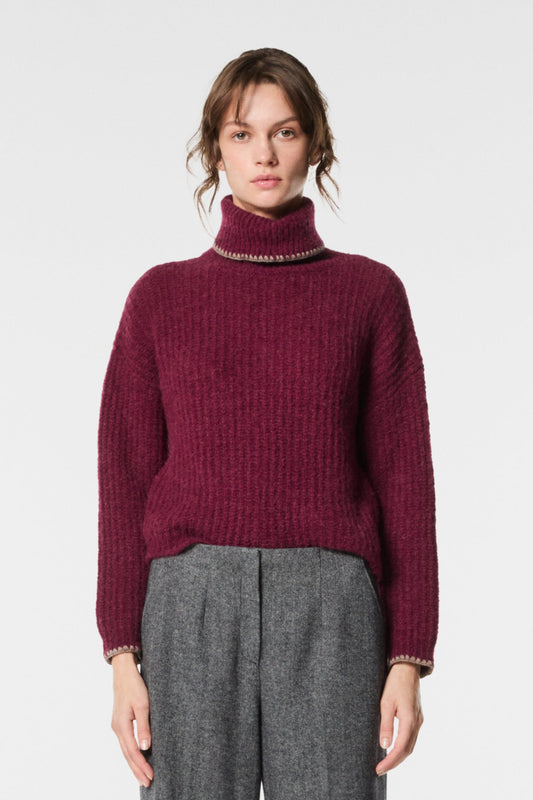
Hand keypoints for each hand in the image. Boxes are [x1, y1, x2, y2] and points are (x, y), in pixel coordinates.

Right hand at [111, 653, 153, 788]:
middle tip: (147, 783)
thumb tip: (145, 748)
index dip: (142, 765)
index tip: (151, 776)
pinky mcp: (120, 721)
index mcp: (122, 726)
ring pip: (125, 750)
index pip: (132, 752)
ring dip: (134, 763)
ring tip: (142, 776)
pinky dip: (131, 753)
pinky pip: (125, 742)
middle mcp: (117, 728)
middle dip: (137, 770)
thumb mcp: (143, 705)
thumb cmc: (135, 685)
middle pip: (127, 755)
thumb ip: (144, 727)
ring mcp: (117, 725)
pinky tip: (137, 757)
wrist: (123, 671)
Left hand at [375, 662, 423, 775]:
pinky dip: (403, 747)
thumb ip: (386, 724)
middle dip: (394, 762)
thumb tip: (384, 745)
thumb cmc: (394, 683)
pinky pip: (412, 737)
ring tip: (385, 762)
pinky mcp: (417, 716)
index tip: (379, 769)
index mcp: (410, 720)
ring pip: (411, 745)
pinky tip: (394, 748)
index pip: (400, 748)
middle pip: (407, 750)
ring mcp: (419, 719)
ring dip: (399, 756)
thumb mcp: (386, 702)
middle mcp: (417, 723)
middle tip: (380, 769)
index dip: (390, 761)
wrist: (407, 668)